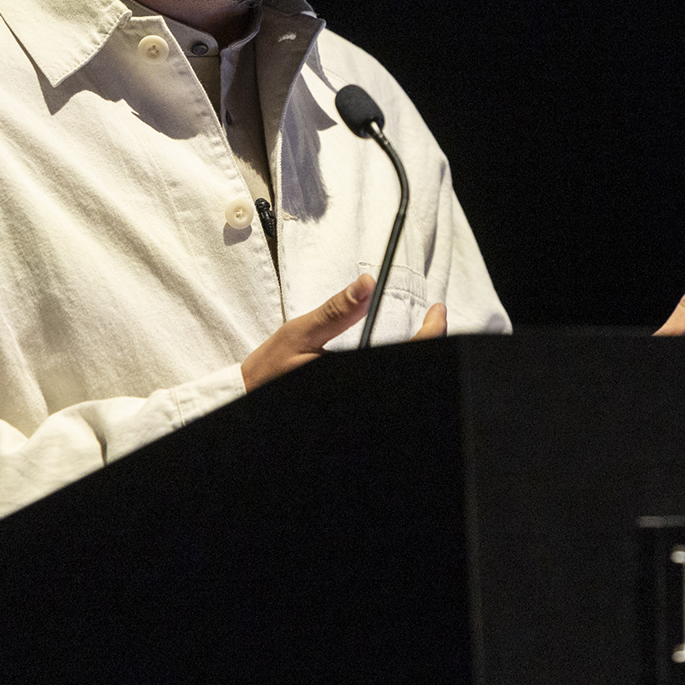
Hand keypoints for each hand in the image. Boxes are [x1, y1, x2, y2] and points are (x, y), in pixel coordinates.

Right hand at [241, 276, 450, 390]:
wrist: (247, 397)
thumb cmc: (271, 369)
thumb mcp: (301, 332)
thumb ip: (336, 311)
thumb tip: (366, 284)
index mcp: (348, 374)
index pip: (405, 354)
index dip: (430, 335)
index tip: (438, 313)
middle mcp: (357, 388)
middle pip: (407, 367)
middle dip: (427, 344)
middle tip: (435, 320)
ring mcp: (356, 398)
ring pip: (396, 377)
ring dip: (412, 353)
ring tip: (423, 332)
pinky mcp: (351, 400)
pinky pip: (382, 382)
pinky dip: (394, 362)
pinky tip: (398, 349)